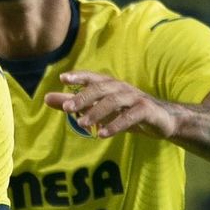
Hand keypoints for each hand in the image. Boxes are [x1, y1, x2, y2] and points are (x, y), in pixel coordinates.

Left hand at [44, 71, 184, 139]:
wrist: (163, 120)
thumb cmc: (127, 112)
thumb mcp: (99, 109)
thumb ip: (73, 103)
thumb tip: (46, 98)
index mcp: (110, 85)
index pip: (93, 77)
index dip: (79, 76)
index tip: (63, 78)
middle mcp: (122, 88)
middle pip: (101, 88)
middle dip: (83, 97)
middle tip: (67, 108)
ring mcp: (135, 98)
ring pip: (114, 101)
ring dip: (97, 111)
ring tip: (81, 123)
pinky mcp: (147, 111)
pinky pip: (130, 116)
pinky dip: (115, 124)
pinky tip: (101, 134)